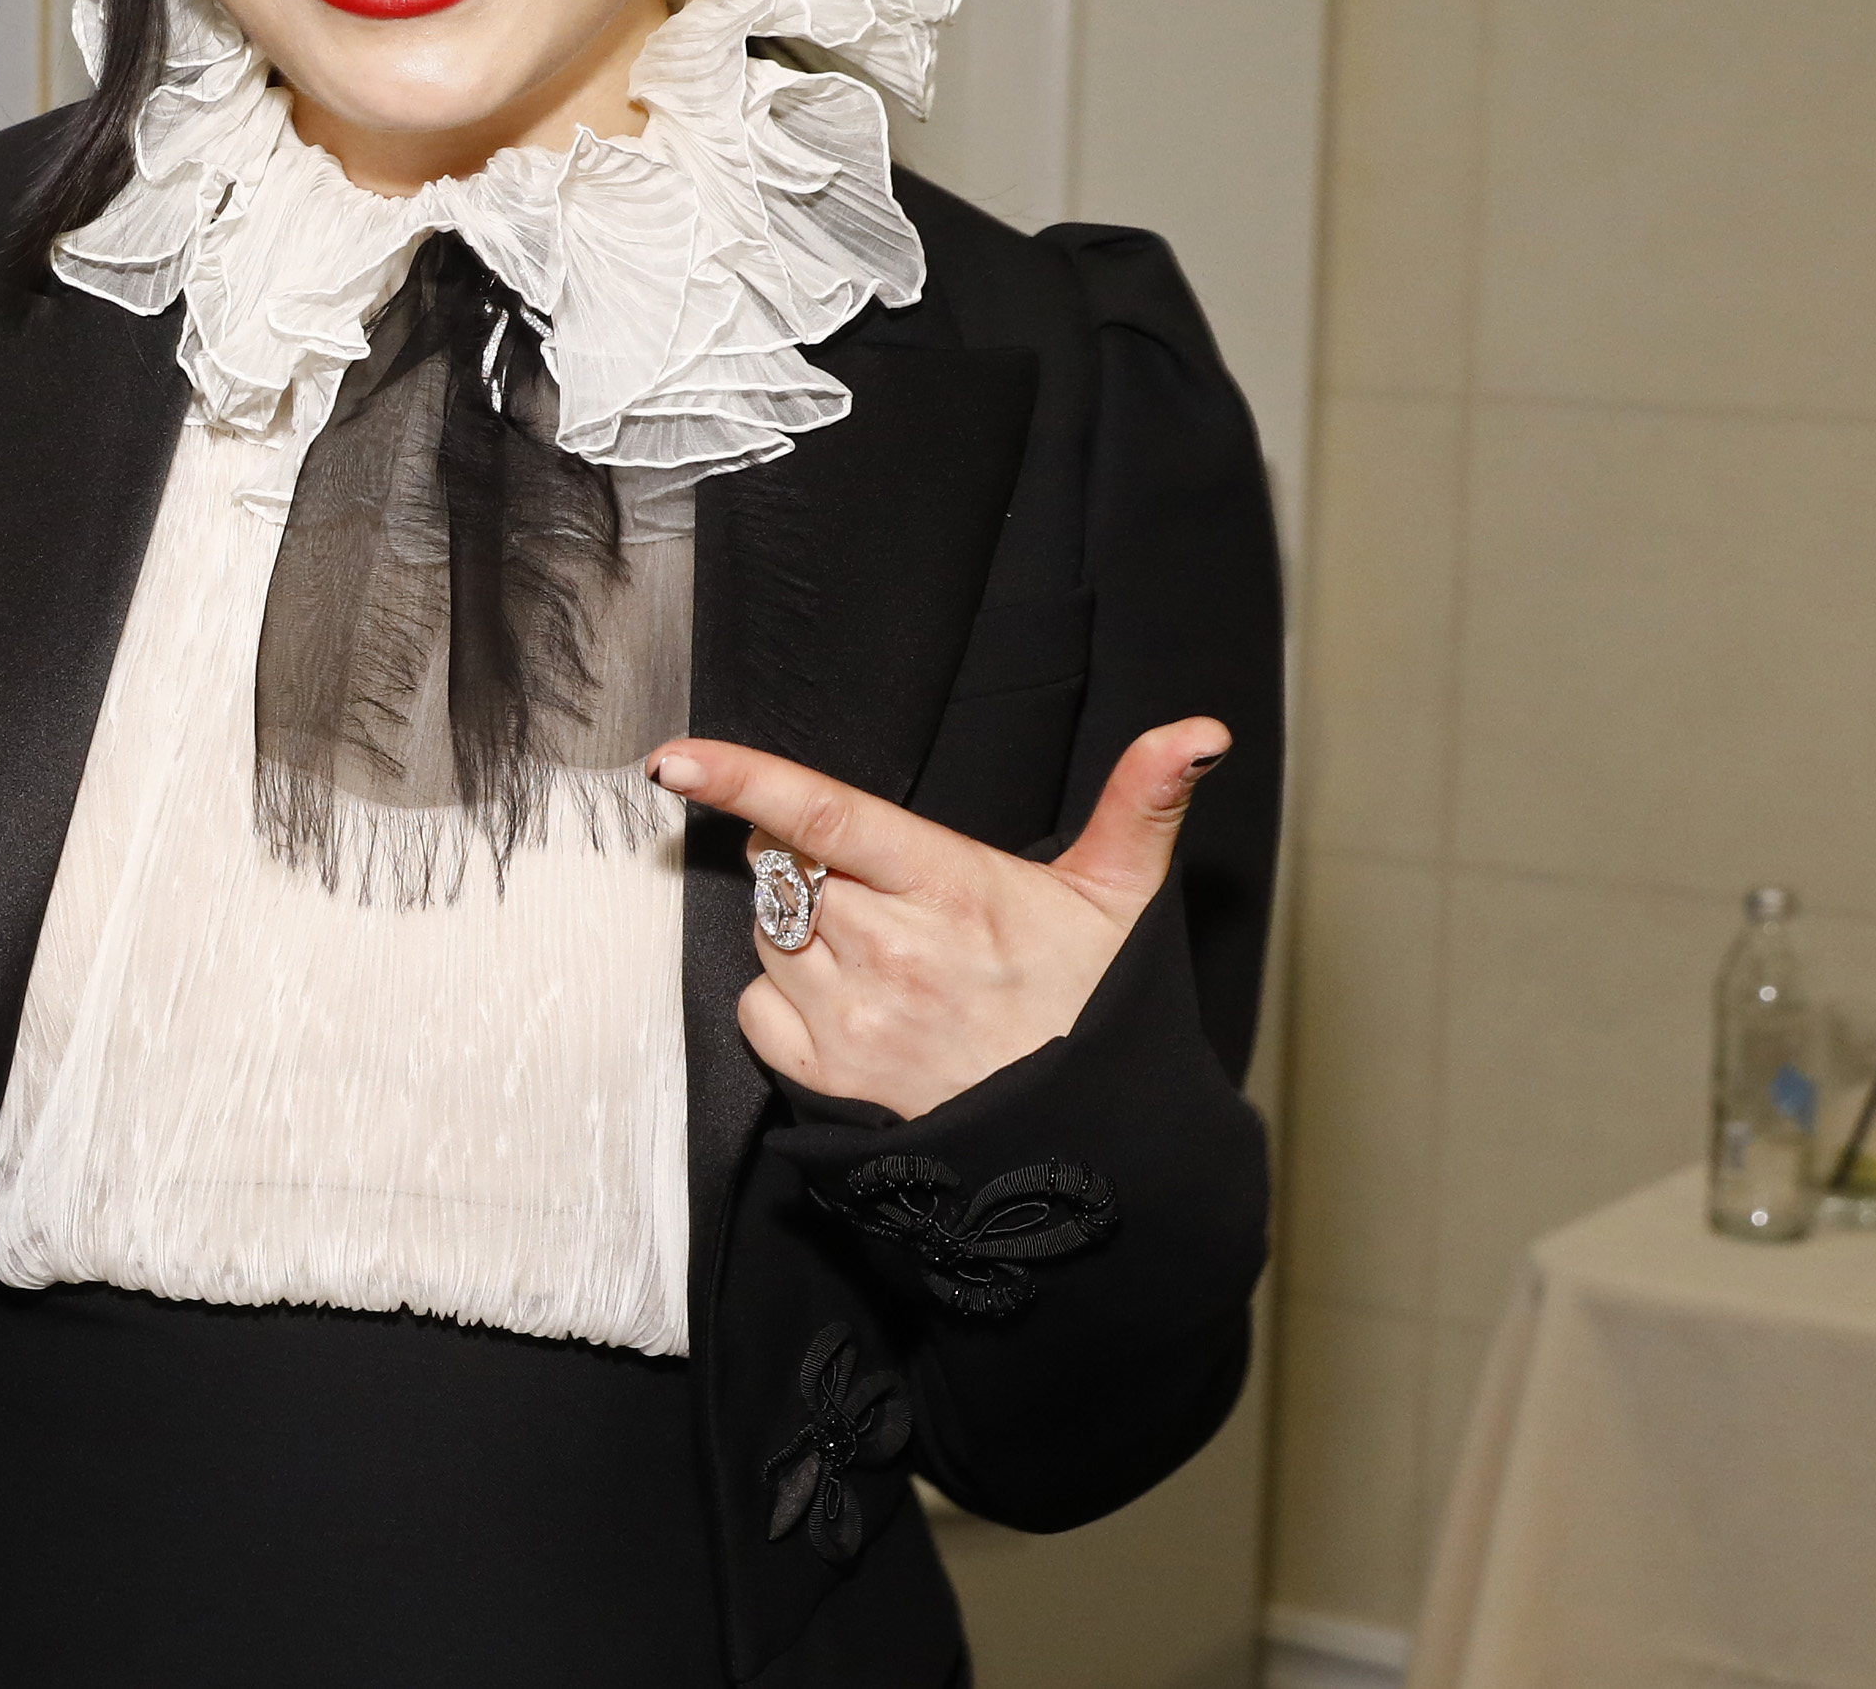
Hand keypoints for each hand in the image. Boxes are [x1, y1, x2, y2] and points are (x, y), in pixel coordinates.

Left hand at [651, 717, 1231, 1120]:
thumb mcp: (1124, 897)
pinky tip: (843, 1001)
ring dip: (795, 924)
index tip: (675, 757)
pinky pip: (756, 1009)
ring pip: (767, 932)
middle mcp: (890, 950)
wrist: (1092, 1147)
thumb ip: (1143, 800)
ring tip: (873, 945)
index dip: (744, 778)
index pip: (825, 813)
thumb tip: (1199, 728)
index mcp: (950, 888)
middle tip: (870, 879)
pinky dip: (779, 997)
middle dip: (801, 855)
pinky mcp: (827, 1076)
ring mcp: (852, 1018)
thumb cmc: (1095, 1009)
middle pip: (784, 865)